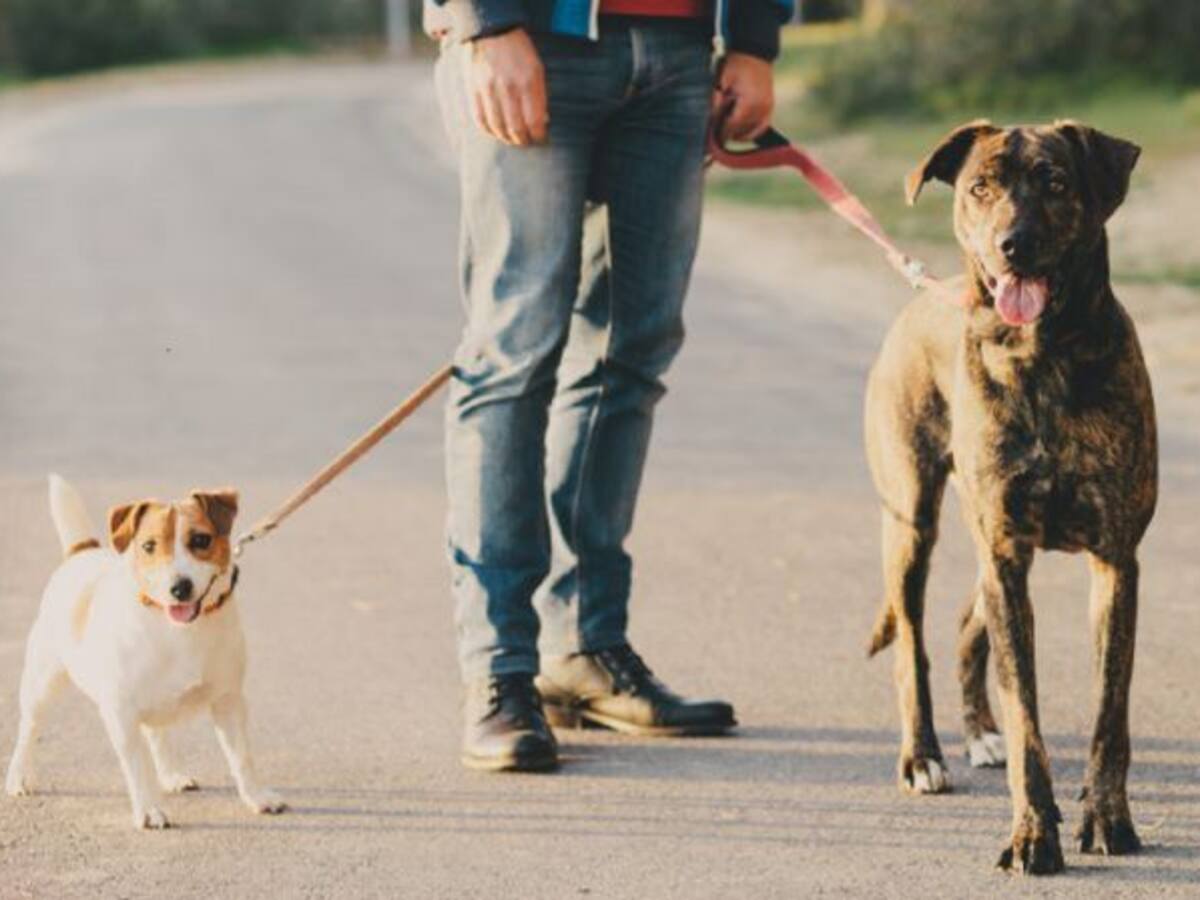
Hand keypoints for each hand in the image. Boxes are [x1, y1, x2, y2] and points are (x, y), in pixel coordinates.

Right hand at [468, 28, 547, 145]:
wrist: (491, 30)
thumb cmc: (518, 51)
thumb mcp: (537, 68)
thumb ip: (539, 95)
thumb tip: (542, 121)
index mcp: (528, 82)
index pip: (535, 121)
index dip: (538, 135)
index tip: (539, 138)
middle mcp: (509, 88)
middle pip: (516, 128)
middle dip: (522, 140)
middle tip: (525, 141)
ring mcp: (489, 89)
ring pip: (498, 127)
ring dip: (506, 138)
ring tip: (511, 139)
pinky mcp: (474, 90)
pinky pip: (480, 119)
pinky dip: (489, 130)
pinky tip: (495, 132)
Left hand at [712, 52, 773, 141]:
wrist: (753, 52)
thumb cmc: (735, 65)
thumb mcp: (721, 82)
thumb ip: (716, 103)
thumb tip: (710, 123)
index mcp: (749, 103)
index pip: (731, 127)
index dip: (720, 134)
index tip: (711, 139)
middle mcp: (761, 108)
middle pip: (740, 131)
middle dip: (727, 132)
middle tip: (716, 132)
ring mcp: (768, 108)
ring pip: (750, 132)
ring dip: (738, 133)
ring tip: (726, 127)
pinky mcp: (770, 107)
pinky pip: (761, 127)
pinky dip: (750, 132)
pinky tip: (740, 131)